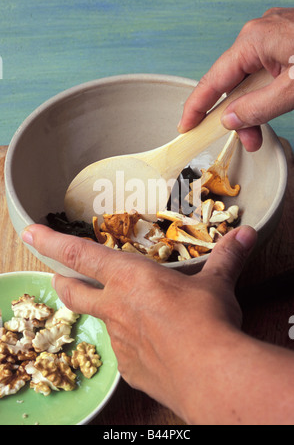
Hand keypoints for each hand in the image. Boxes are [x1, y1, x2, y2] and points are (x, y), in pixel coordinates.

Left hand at [21, 224, 256, 422]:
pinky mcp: (129, 367)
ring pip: (102, 321)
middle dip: (64, 282)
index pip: (80, 254)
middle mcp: (116, 307)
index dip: (52, 242)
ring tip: (128, 314)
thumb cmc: (207, 322)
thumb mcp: (217, 284)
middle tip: (61, 278)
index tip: (31, 233)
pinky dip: (132, 342)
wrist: (210, 375)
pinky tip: (151, 345)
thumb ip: (227, 257)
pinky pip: (124, 350)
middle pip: (74, 291)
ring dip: (107, 313)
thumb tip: (246, 235)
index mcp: (130, 279)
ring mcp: (119, 340)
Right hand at [178, 7, 293, 151]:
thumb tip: (229, 120)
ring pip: (249, 81)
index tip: (185, 127)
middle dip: (235, 116)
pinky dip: (265, 96)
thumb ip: (258, 108)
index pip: (213, 80)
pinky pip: (264, 74)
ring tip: (260, 134)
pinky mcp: (284, 44)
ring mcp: (273, 37)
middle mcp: (258, 35)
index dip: (196, 107)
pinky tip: (271, 111)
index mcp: (254, 41)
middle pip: (232, 82)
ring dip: (252, 110)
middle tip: (245, 141)